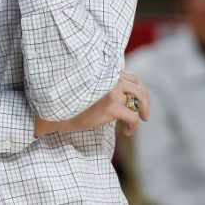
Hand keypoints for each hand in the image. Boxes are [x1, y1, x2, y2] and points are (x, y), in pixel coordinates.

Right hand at [35, 71, 149, 136]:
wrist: (58, 112)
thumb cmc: (72, 102)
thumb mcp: (91, 87)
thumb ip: (106, 85)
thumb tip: (125, 95)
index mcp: (107, 72)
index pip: (132, 77)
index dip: (138, 90)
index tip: (139, 102)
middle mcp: (111, 78)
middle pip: (139, 88)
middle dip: (145, 103)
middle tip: (145, 115)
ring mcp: (112, 91)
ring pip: (137, 103)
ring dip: (139, 115)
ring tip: (132, 126)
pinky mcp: (112, 106)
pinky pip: (132, 117)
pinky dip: (133, 126)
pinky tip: (126, 132)